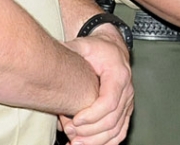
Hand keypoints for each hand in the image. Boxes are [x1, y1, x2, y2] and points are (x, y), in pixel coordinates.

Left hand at [60, 30, 132, 144]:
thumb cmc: (98, 48)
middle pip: (112, 120)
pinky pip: (120, 132)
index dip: (92, 115)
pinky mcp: (125, 112)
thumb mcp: (84, 45)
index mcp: (118, 75)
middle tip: (70, 132)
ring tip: (75, 143)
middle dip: (90, 131)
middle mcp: (127, 91)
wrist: (112, 49)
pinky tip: (88, 144)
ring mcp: (127, 103)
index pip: (109, 101)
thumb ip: (70, 51)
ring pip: (117, 130)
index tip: (75, 120)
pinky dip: (105, 143)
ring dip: (96, 140)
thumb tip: (51, 53)